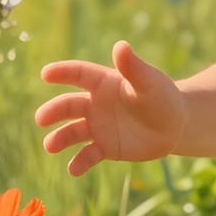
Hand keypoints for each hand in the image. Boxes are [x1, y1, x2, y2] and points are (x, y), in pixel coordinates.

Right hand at [35, 41, 188, 175]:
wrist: (174, 125)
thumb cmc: (162, 96)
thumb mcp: (150, 82)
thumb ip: (133, 67)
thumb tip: (120, 45)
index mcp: (104, 83)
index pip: (79, 74)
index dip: (62, 72)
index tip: (46, 74)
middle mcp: (95, 104)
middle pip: (69, 105)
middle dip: (54, 111)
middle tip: (41, 119)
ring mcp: (98, 127)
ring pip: (72, 132)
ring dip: (59, 138)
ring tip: (50, 145)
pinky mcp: (105, 148)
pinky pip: (88, 155)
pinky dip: (79, 163)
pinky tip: (73, 170)